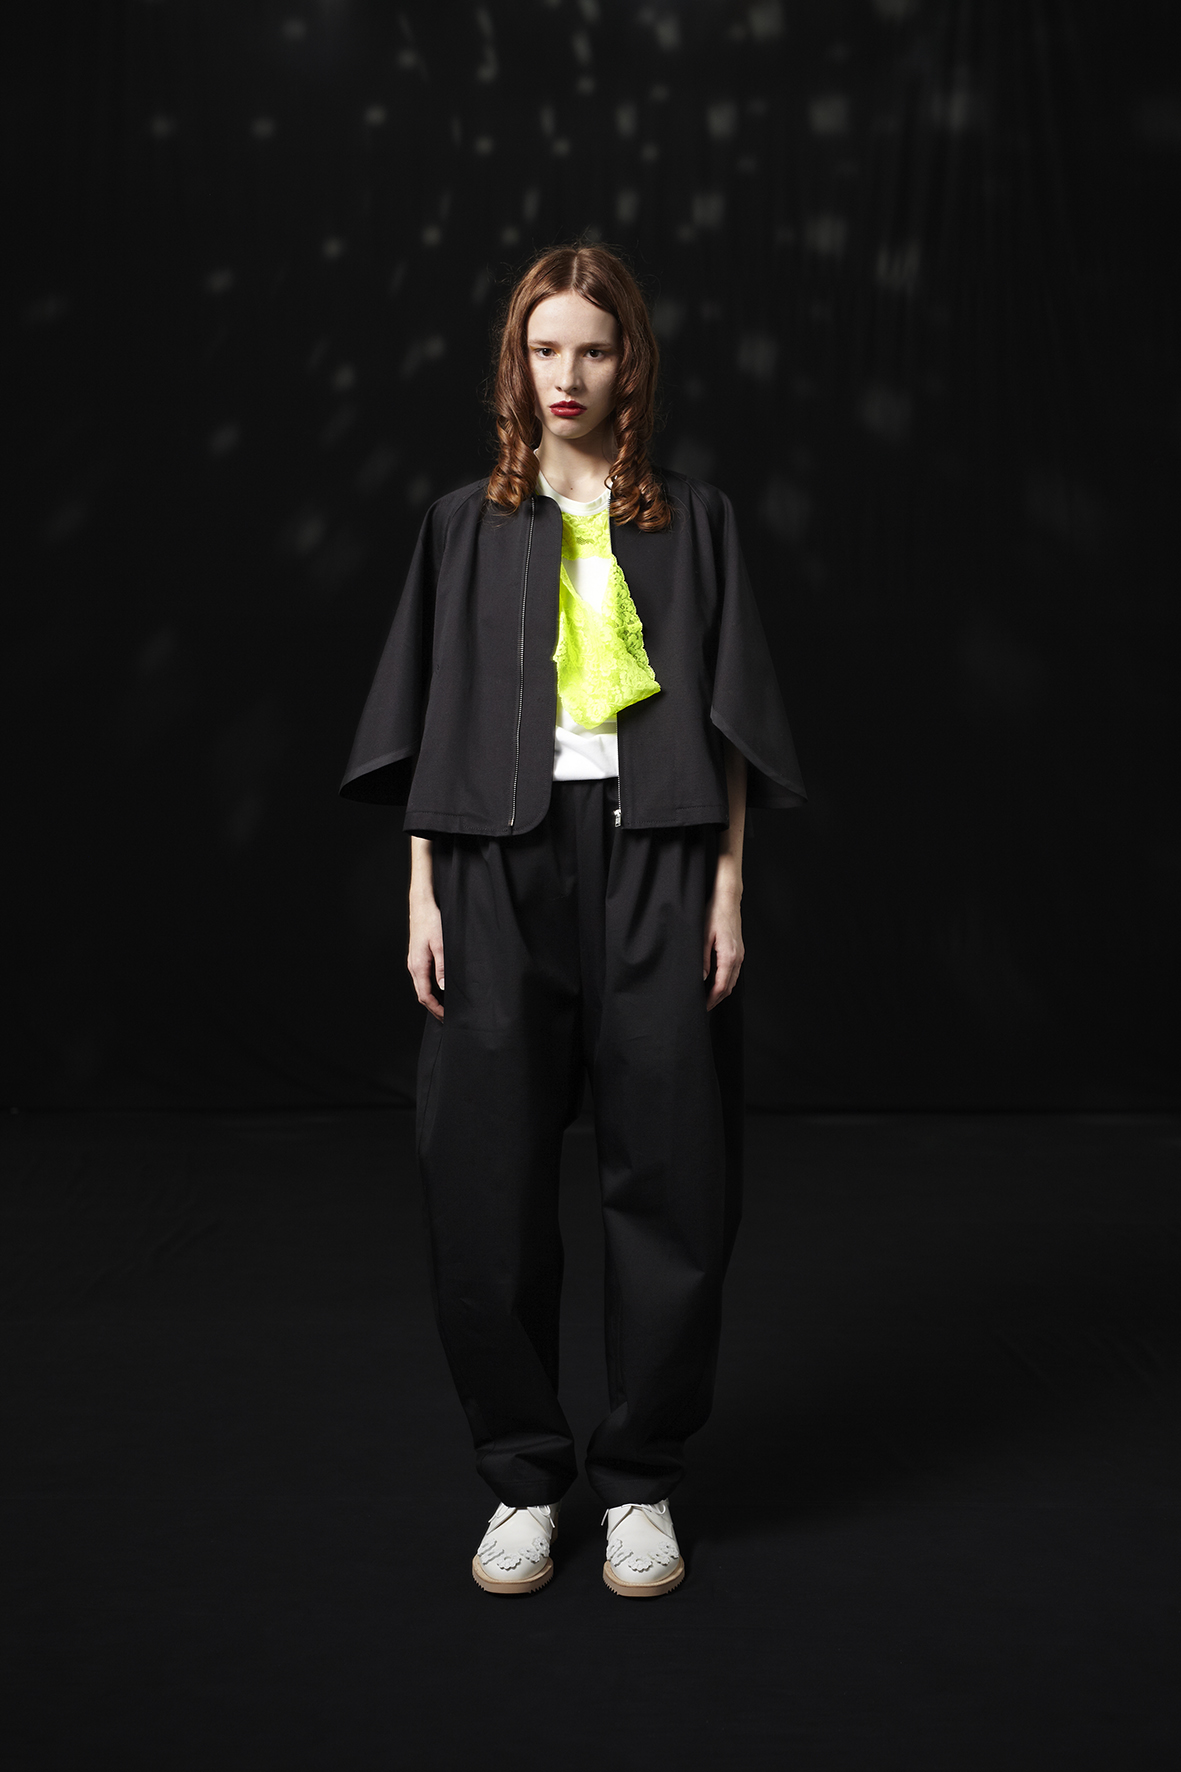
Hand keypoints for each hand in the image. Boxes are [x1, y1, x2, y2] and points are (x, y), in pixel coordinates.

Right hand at [408, 892, 444, 1021]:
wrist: (422, 906)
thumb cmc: (432, 922)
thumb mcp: (441, 944)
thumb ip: (442, 967)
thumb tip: (443, 987)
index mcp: (418, 966)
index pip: (425, 995)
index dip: (435, 1008)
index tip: (446, 1017)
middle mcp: (413, 966)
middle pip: (421, 994)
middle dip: (433, 1007)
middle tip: (446, 1017)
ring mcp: (413, 962)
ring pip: (421, 986)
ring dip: (431, 998)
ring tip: (444, 1006)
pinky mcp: (416, 957)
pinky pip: (421, 978)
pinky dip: (429, 988)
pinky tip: (439, 989)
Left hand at [703, 858, 743, 1011]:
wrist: (728, 899)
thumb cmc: (714, 914)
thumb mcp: (703, 936)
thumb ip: (702, 959)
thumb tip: (701, 978)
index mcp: (729, 956)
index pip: (721, 986)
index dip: (712, 999)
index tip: (702, 1007)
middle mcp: (738, 958)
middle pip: (729, 987)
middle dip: (716, 999)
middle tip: (703, 1007)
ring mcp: (740, 955)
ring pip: (733, 981)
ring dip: (721, 992)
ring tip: (708, 998)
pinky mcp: (739, 951)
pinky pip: (734, 972)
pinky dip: (725, 982)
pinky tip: (715, 982)